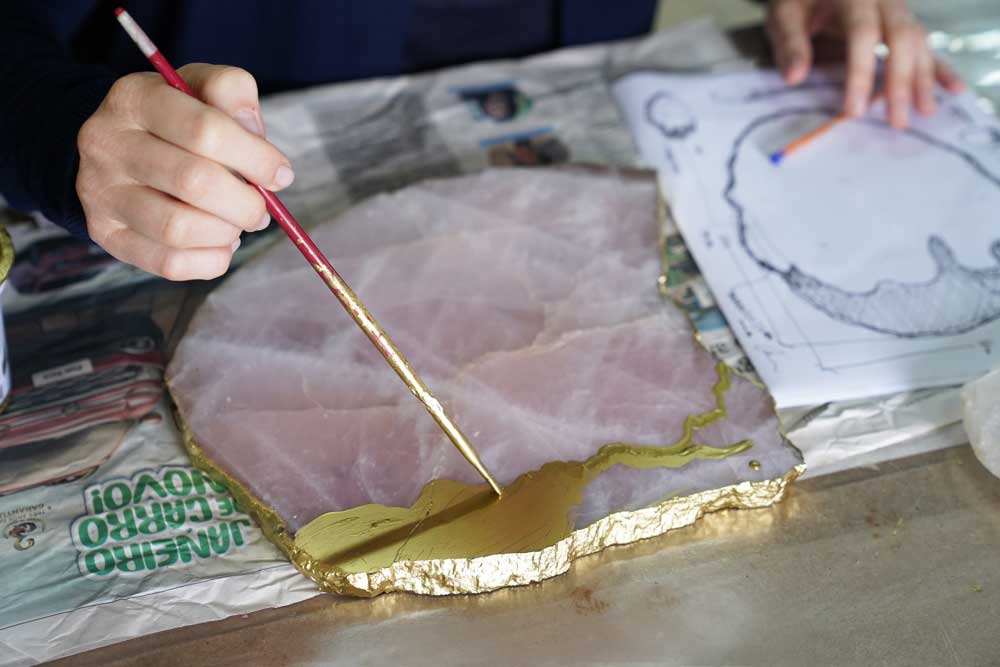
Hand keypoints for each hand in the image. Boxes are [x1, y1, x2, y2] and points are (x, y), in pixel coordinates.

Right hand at [76, 64, 293, 279]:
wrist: (115, 146)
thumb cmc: (174, 117)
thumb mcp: (200, 87)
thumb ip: (233, 94)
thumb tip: (267, 158)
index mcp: (134, 98)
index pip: (205, 130)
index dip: (256, 158)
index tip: (281, 174)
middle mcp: (106, 143)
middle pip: (193, 182)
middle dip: (245, 202)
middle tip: (261, 208)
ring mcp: (101, 193)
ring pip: (178, 228)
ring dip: (226, 232)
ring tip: (238, 223)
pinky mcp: (106, 234)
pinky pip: (169, 263)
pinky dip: (210, 260)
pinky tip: (220, 243)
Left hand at [766, 0, 964, 127]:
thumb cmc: (798, 1)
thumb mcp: (784, 15)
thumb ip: (790, 43)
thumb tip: (794, 77)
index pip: (863, 33)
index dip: (861, 72)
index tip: (855, 110)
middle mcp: (883, 0)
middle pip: (901, 38)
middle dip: (900, 81)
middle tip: (896, 120)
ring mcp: (897, 10)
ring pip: (918, 42)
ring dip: (922, 78)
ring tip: (924, 112)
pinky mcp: (902, 23)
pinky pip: (925, 44)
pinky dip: (938, 68)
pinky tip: (953, 88)